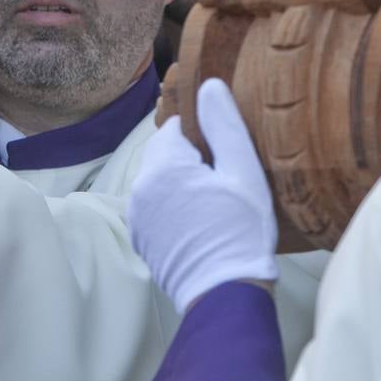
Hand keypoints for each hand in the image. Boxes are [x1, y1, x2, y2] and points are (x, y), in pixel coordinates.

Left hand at [129, 79, 277, 314]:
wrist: (225, 294)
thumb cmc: (240, 233)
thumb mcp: (243, 174)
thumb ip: (224, 127)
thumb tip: (209, 86)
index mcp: (163, 166)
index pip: (173, 128)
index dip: (200, 135)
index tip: (222, 151)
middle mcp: (140, 186)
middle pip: (163, 154)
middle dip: (188, 159)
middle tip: (222, 178)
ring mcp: (137, 215)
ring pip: (158, 181)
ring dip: (178, 184)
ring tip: (212, 202)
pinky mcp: (140, 237)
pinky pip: (154, 207)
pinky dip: (171, 207)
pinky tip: (199, 222)